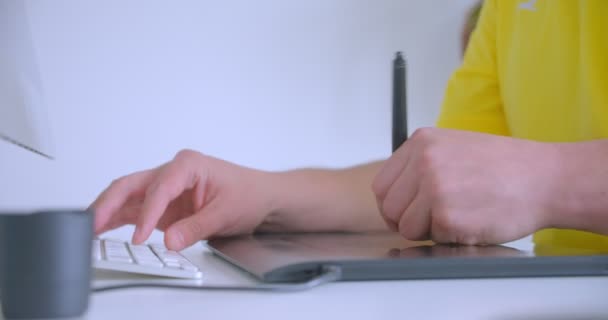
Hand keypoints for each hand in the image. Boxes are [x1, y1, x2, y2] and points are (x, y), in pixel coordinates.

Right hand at [90, 150, 273, 250]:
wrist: (260, 198)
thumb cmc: (248, 194)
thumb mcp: (226, 213)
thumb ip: (196, 227)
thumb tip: (169, 241)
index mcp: (188, 164)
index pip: (159, 187)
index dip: (148, 213)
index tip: (140, 235)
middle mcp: (172, 172)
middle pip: (132, 184)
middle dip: (109, 202)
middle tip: (91, 222)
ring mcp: (165, 187)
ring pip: (128, 195)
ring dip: (107, 211)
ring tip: (87, 228)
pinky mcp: (164, 204)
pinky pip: (135, 209)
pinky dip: (118, 218)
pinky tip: (102, 229)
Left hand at [372, 128, 558, 244]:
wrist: (545, 178)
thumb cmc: (505, 166)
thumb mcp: (454, 147)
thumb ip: (420, 165)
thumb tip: (396, 195)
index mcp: (421, 142)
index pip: (382, 185)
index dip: (394, 205)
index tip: (407, 212)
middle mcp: (423, 161)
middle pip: (389, 208)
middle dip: (408, 220)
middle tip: (433, 220)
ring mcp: (434, 188)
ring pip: (405, 227)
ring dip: (428, 230)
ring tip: (457, 216)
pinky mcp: (447, 216)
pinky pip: (432, 238)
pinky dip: (449, 237)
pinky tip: (471, 221)